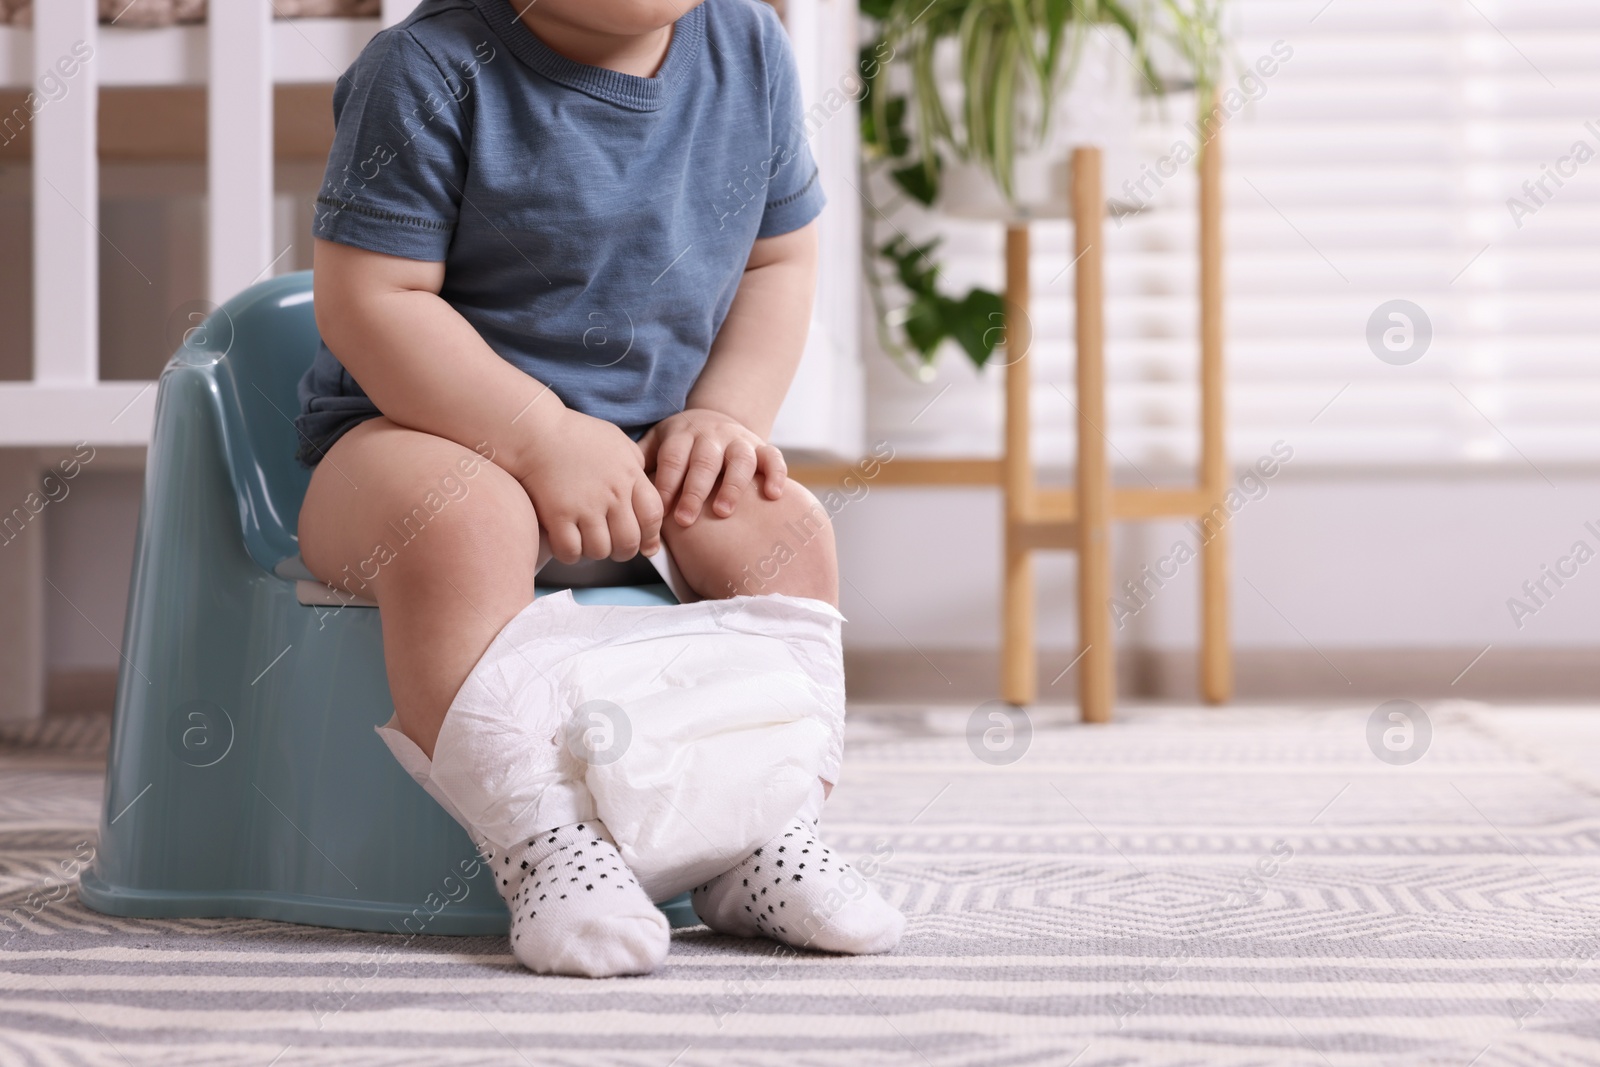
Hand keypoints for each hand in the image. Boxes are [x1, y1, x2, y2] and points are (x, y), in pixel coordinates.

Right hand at [518, 408, 662, 563]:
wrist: (534, 431)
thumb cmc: (576, 434)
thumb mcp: (617, 442)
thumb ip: (636, 465)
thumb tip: (648, 488)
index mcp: (630, 475)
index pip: (653, 516)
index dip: (650, 535)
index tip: (643, 541)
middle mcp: (612, 493)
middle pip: (629, 542)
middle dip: (623, 551)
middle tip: (612, 546)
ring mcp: (585, 505)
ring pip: (600, 551)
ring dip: (595, 552)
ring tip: (586, 540)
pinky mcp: (557, 514)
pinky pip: (571, 551)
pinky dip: (570, 553)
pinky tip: (566, 541)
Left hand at [640, 409, 785, 526]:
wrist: (715, 420)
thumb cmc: (680, 444)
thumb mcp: (657, 444)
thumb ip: (641, 461)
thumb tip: (620, 488)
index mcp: (682, 434)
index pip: (673, 458)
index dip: (666, 484)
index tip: (659, 511)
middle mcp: (711, 435)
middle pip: (704, 460)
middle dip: (695, 490)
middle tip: (685, 519)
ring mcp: (739, 440)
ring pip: (740, 458)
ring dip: (732, 485)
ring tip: (723, 512)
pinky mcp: (761, 447)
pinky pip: (773, 457)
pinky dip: (776, 474)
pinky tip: (773, 495)